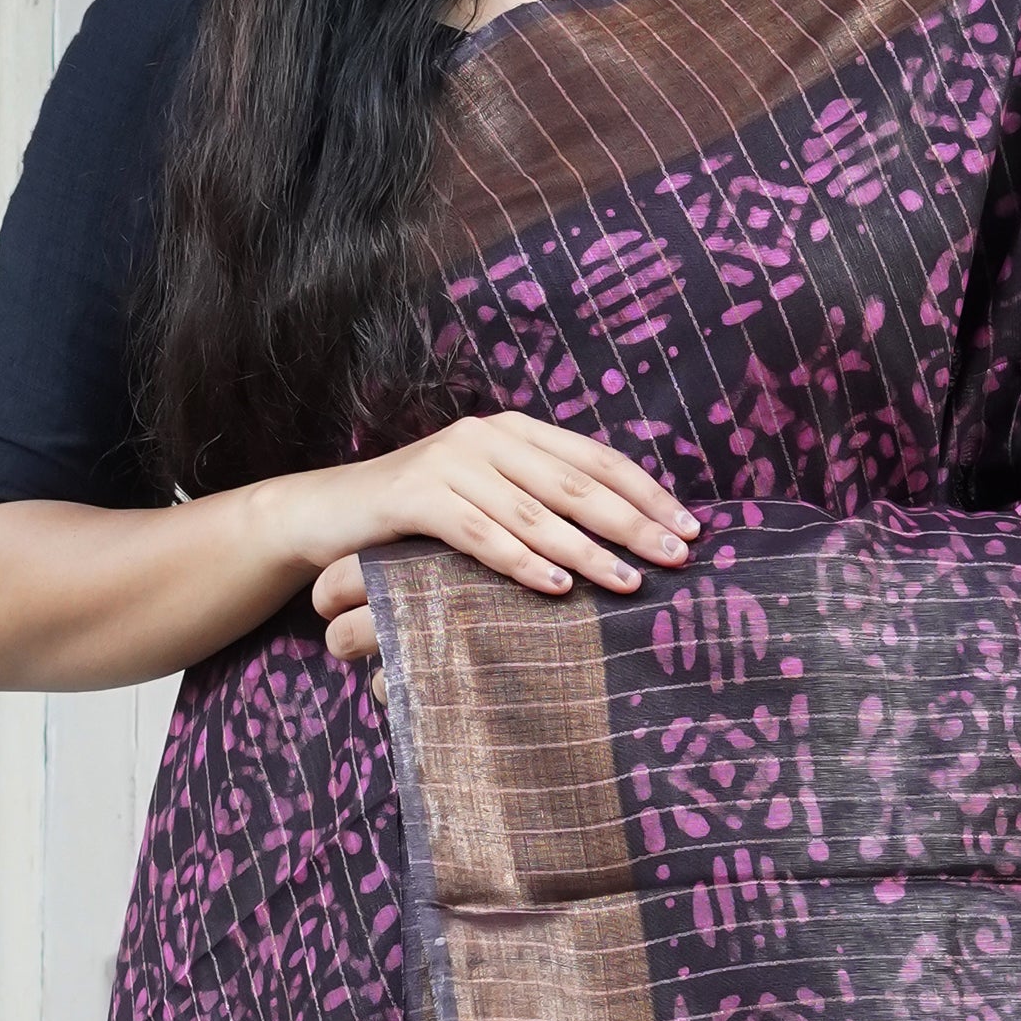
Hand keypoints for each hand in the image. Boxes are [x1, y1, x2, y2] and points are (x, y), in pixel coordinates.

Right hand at [281, 412, 699, 667]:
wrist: (326, 513)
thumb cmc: (417, 520)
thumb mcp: (486, 502)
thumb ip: (540, 506)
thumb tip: (620, 542)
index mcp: (515, 433)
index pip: (597, 459)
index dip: (648, 493)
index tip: (693, 529)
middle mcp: (486, 437)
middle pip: (576, 482)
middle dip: (633, 522)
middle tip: (678, 557)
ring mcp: (448, 462)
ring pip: (534, 510)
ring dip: (587, 549)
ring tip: (628, 582)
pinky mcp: (413, 496)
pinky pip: (479, 532)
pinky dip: (521, 561)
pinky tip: (556, 587)